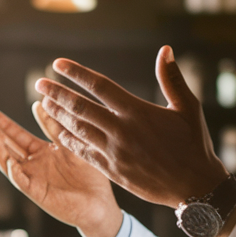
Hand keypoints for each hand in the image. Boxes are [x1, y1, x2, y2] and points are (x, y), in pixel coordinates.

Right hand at [0, 103, 121, 236]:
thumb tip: (41, 102)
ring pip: (10, 163)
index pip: (17, 134)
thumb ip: (56, 127)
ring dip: (1, 151)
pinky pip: (21, 182)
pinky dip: (15, 172)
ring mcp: (33, 179)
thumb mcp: (73, 144)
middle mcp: (34, 164)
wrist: (100, 204)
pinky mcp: (37, 193)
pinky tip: (10, 161)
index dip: (3, 122)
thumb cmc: (90, 176)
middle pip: (8, 145)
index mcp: (42, 151)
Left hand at [35, 46, 226, 206]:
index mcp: (138, 112)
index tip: (57, 64)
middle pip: (81, 108)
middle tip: (39, 83)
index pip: (100, 86)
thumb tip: (165, 49)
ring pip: (78, 130)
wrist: (195, 187)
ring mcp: (114, 152)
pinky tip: (57, 132)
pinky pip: (83, 153)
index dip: (76, 73)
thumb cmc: (194, 144)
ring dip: (58, 116)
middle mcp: (122, 131)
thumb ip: (172, 79)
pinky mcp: (112, 170)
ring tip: (43, 104)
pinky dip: (69, 141)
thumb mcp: (189, 108)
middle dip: (57, 94)